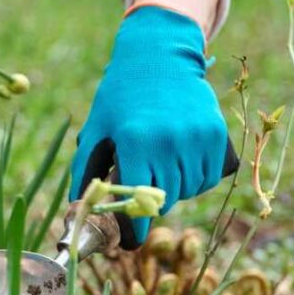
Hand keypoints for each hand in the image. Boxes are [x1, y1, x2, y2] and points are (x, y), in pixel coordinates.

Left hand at [69, 5, 229, 244]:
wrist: (158, 56)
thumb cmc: (120, 95)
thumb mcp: (97, 127)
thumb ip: (85, 168)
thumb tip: (78, 205)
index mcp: (135, 142)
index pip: (137, 199)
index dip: (135, 225)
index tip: (132, 238)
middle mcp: (168, 141)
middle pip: (164, 199)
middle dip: (151, 203)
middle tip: (142, 190)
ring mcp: (195, 137)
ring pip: (188, 190)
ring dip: (175, 191)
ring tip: (161, 171)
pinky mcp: (215, 134)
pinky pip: (208, 176)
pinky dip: (196, 180)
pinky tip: (181, 167)